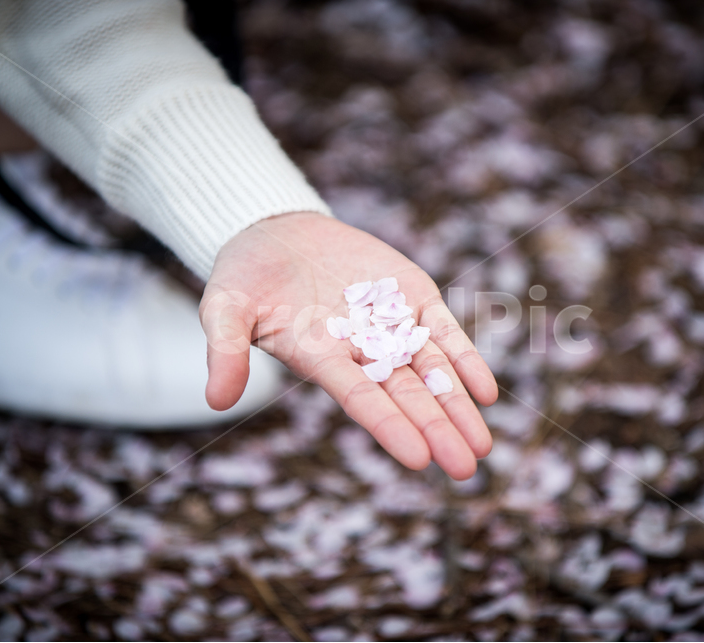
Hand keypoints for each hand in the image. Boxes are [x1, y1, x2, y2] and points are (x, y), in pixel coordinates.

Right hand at [200, 212, 496, 479]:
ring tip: (483, 446)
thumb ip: (226, 348)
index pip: (361, 398)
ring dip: (458, 406)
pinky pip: (444, 332)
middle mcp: (361, 351)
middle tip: (466, 468)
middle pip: (406, 395)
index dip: (390, 426)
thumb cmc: (245, 277)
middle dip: (437, 429)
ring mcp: (390, 325)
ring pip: (432, 371)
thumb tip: (216, 400)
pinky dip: (465, 360)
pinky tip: (486, 393)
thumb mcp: (224, 307)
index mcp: (321, 359)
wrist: (278, 235)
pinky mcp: (411, 298)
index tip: (420, 459)